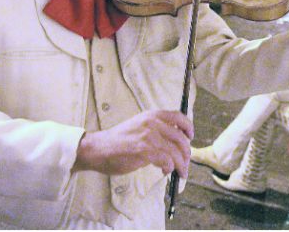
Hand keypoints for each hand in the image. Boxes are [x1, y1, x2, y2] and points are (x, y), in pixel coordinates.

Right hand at [72, 110, 193, 178]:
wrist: (98, 149)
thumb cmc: (118, 141)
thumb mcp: (139, 126)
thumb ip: (156, 130)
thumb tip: (174, 142)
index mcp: (152, 115)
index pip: (179, 117)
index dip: (188, 128)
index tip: (190, 138)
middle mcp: (152, 123)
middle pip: (180, 139)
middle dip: (186, 154)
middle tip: (186, 163)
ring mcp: (148, 136)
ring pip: (175, 152)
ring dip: (181, 165)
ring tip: (180, 172)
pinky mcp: (144, 150)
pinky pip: (166, 161)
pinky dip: (169, 168)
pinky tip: (164, 171)